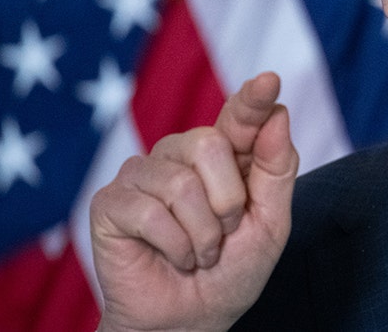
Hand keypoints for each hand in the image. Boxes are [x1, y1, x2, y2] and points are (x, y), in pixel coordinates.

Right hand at [90, 72, 297, 330]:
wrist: (191, 320)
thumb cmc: (231, 271)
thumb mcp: (270, 223)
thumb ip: (276, 169)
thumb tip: (277, 113)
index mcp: (223, 154)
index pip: (239, 116)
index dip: (252, 99)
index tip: (269, 80)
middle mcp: (180, 154)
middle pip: (210, 145)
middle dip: (227, 203)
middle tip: (222, 234)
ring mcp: (142, 174)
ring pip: (180, 184)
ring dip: (201, 234)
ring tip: (197, 252)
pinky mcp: (110, 202)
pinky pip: (149, 212)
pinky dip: (173, 246)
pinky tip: (172, 257)